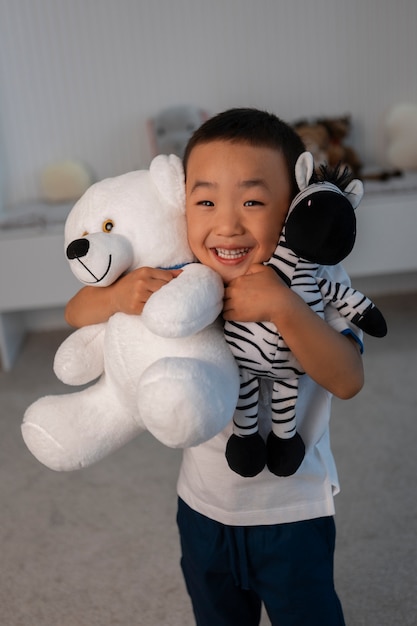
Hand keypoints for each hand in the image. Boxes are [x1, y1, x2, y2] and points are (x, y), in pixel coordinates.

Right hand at [65, 267, 180, 326]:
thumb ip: (164, 273)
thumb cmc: (131, 284)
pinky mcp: (136, 307)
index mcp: (145, 271)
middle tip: (177, 297)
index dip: (175, 283)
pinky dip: (157, 309)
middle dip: (172, 293)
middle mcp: (141, 282)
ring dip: (165, 302)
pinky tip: (160, 310)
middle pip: (166, 287)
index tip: (179, 288)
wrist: (112, 296)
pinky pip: (152, 309)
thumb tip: (183, 274)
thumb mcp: (145, 274)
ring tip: (170, 304)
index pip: (168, 277)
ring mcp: (138, 295)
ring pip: (160, 299)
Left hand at [223, 264, 287, 322]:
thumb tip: (246, 271)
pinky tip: (234, 315)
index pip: (228, 285)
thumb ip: (253, 267)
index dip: (232, 289)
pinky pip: (225, 315)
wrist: (280, 304)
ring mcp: (234, 304)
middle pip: (224, 294)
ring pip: (223, 305)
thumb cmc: (275, 286)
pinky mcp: (237, 315)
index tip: (237, 293)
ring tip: (233, 308)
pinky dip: (228, 315)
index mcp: (239, 280)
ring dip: (227, 307)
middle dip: (228, 297)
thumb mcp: (265, 270)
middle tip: (234, 301)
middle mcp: (234, 291)